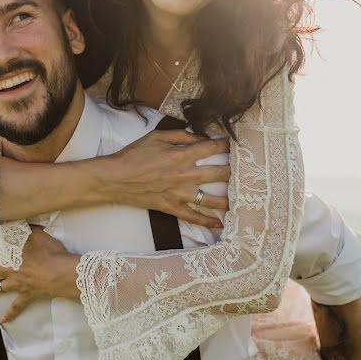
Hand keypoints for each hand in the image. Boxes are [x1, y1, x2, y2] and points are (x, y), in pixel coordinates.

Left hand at [0, 226, 80, 322]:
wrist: (63, 272)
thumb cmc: (53, 252)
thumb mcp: (40, 234)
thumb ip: (28, 228)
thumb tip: (21, 220)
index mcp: (14, 253)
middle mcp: (12, 268)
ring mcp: (18, 283)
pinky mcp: (27, 294)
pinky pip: (17, 306)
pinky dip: (10, 314)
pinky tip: (2, 321)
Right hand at [95, 129, 229, 228]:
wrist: (115, 178)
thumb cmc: (133, 155)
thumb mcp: (155, 137)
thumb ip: (180, 135)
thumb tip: (200, 137)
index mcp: (180, 155)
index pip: (211, 149)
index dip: (226, 145)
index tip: (234, 144)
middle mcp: (183, 175)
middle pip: (218, 174)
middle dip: (234, 172)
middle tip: (245, 172)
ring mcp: (178, 193)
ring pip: (210, 199)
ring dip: (228, 200)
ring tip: (241, 200)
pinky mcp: (171, 207)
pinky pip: (192, 216)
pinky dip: (207, 221)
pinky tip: (219, 224)